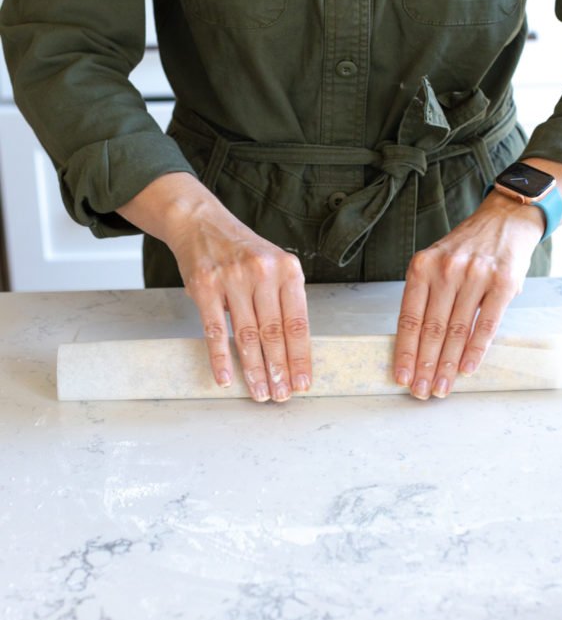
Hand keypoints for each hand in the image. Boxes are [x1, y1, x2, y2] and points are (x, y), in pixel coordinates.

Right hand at [118, 173, 310, 402]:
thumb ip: (285, 299)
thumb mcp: (274, 265)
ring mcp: (233, 279)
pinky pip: (215, 330)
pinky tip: (227, 378)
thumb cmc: (243, 251)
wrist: (202, 223)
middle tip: (281, 395)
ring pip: (247, 335)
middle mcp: (263, 273)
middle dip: (279, 370)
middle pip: (274, 333)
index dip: (301, 357)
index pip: (298, 322)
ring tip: (260, 392)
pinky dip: (221, 358)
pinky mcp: (205, 287)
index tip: (302, 383)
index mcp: (287, 270)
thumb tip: (294, 349)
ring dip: (254, 369)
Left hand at [393, 193, 544, 398]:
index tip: (401, 376)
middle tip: (421, 391)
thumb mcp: (437, 262)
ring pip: (457, 330)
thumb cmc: (466, 248)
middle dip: (424, 364)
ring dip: (447, 364)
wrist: (505, 220)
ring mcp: (475, 275)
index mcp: (423, 267)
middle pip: (431, 328)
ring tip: (441, 387)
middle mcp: (446, 270)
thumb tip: (415, 343)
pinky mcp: (503, 283)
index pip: (409, 317)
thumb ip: (426, 295)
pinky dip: (475, 350)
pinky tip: (466, 369)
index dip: (405, 351)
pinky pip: (486, 323)